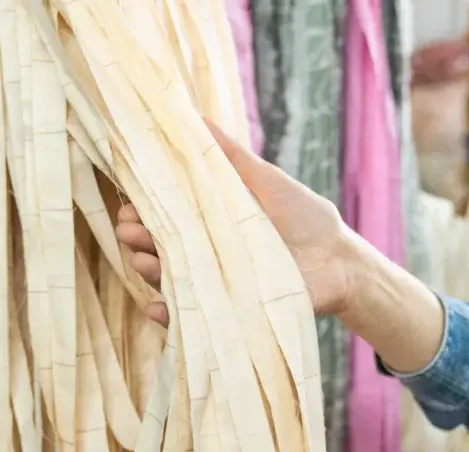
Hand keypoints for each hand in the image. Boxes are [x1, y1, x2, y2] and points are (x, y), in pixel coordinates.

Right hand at [115, 120, 353, 325]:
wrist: (339, 262)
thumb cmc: (305, 217)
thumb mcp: (267, 181)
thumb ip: (231, 157)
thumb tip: (196, 117)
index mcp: (209, 220)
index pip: (164, 215)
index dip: (141, 211)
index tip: (129, 206)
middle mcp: (204, 251)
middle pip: (158, 246)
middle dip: (137, 239)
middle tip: (129, 231)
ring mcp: (212, 283)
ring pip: (168, 279)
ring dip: (148, 271)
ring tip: (141, 261)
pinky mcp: (225, 312)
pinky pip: (189, 317)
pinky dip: (167, 314)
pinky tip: (155, 308)